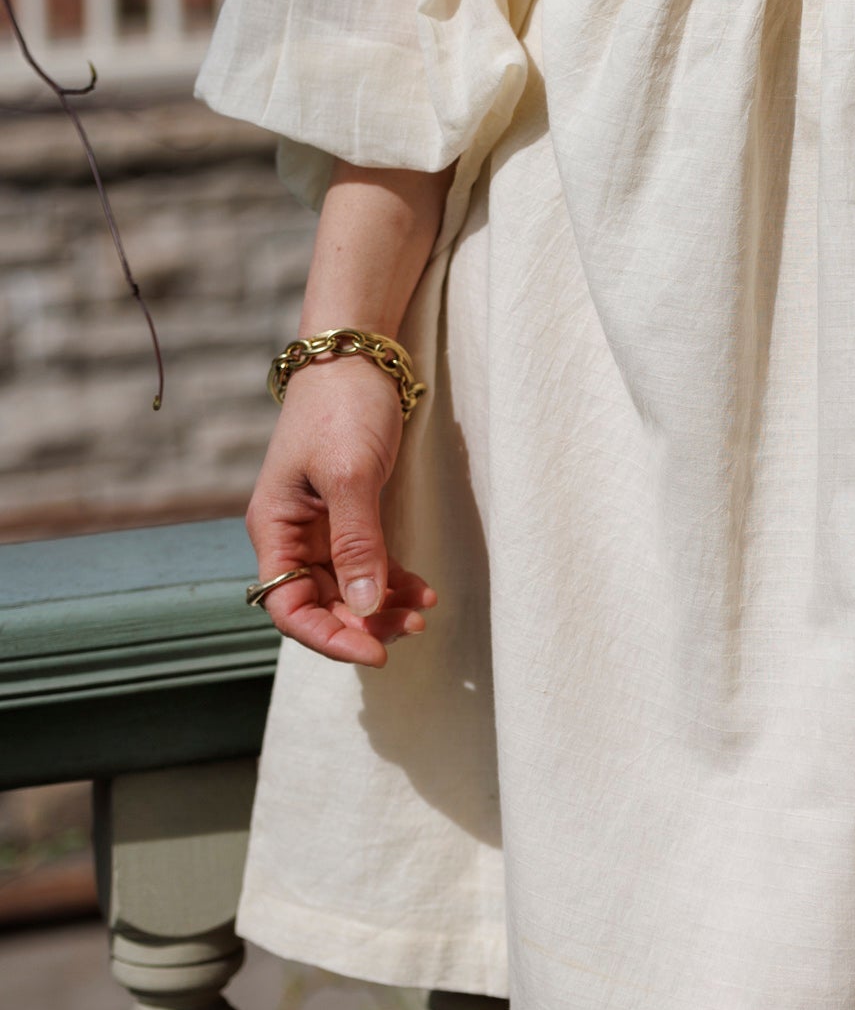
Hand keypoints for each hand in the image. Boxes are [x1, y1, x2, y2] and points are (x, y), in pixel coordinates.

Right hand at [246, 358, 436, 666]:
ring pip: (349, 589)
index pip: (287, 606)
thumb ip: (357, 542)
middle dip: (364, 623)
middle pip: (321, 603)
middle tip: (412, 628)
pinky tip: (423, 588)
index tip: (373, 652)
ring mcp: (321, 528)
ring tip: (424, 611)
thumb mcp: (350, 474)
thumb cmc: (342, 407)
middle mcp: (292, 535)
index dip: (327, 637)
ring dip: (383, 606)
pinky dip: (394, 581)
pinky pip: (369, 564)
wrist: (357, 357)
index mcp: (274, 529)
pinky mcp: (351, 516)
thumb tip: (362, 606)